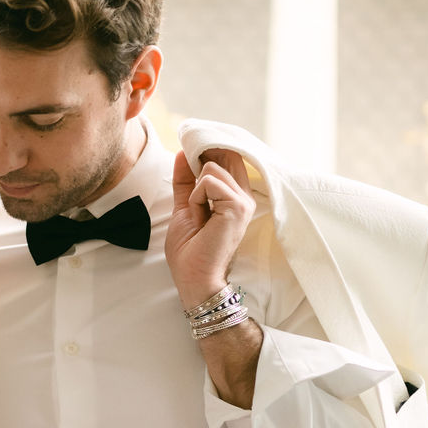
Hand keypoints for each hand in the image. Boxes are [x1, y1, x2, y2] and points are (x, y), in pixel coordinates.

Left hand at [165, 148, 255, 307]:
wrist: (193, 277)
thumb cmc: (190, 251)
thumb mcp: (185, 206)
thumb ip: (185, 181)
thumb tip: (182, 152)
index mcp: (236, 196)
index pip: (229, 156)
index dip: (209, 150)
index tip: (192, 154)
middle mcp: (244, 196)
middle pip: (221, 155)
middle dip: (199, 166)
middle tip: (193, 198)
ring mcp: (244, 200)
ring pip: (211, 167)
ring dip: (194, 192)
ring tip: (198, 217)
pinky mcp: (237, 206)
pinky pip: (207, 182)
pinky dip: (195, 199)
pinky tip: (200, 219)